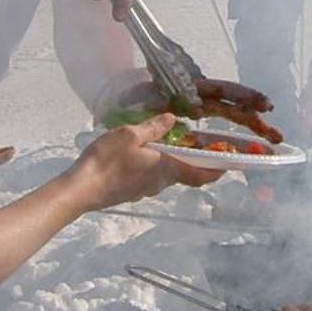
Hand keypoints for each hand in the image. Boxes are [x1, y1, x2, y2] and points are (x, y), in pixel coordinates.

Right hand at [74, 113, 215, 207]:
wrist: (80, 191)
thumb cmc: (107, 161)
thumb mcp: (130, 135)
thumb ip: (153, 127)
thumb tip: (172, 119)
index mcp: (166, 169)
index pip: (200, 174)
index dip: (217, 170)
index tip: (230, 164)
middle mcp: (160, 182)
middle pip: (185, 173)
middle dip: (195, 160)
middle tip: (199, 143)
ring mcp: (144, 189)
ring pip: (167, 174)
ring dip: (174, 161)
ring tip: (171, 142)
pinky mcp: (130, 191)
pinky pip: (150, 176)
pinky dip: (157, 164)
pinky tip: (146, 153)